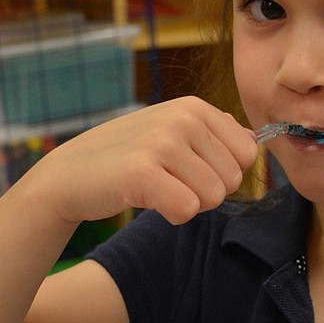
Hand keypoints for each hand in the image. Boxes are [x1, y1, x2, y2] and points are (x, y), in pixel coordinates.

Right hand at [27, 96, 258, 227]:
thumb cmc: (126, 157)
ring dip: (187, 203)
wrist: (70, 175)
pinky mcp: (142, 171)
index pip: (247, 154)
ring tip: (156, 188)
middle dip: (206, 192)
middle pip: (233, 179)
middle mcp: (182, 118)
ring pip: (214, 197)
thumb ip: (212, 133)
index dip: (222, 173)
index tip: (189, 170)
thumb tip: (253, 139)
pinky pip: (188, 210)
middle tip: (169, 182)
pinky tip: (147, 199)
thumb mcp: (170, 131)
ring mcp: (161, 142)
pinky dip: (171, 215)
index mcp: (194, 107)